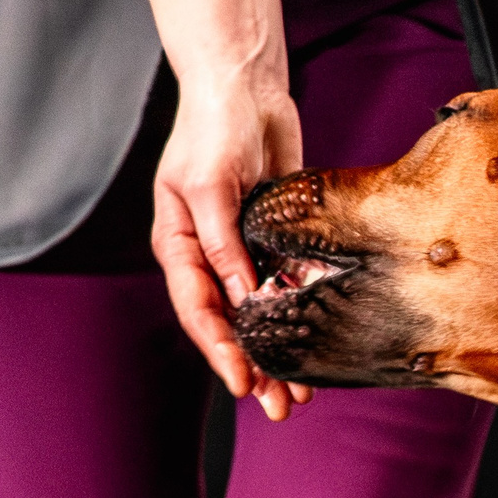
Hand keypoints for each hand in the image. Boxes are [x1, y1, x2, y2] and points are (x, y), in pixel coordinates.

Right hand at [150, 64, 309, 419]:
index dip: (220, 351)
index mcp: (179, 244)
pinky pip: (286, 290)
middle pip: (228, 325)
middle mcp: (208, 254)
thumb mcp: (211, 185)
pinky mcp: (273, 240)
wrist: (246, 88)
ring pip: (258, 316)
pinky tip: (318, 347)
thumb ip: (224, 243)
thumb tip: (243, 299)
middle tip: (278, 409)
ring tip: (298, 397)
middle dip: (252, 368)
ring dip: (277, 355)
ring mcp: (241, 250)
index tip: (242, 384)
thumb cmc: (216, 127)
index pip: (198, 310)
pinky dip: (299, 319)